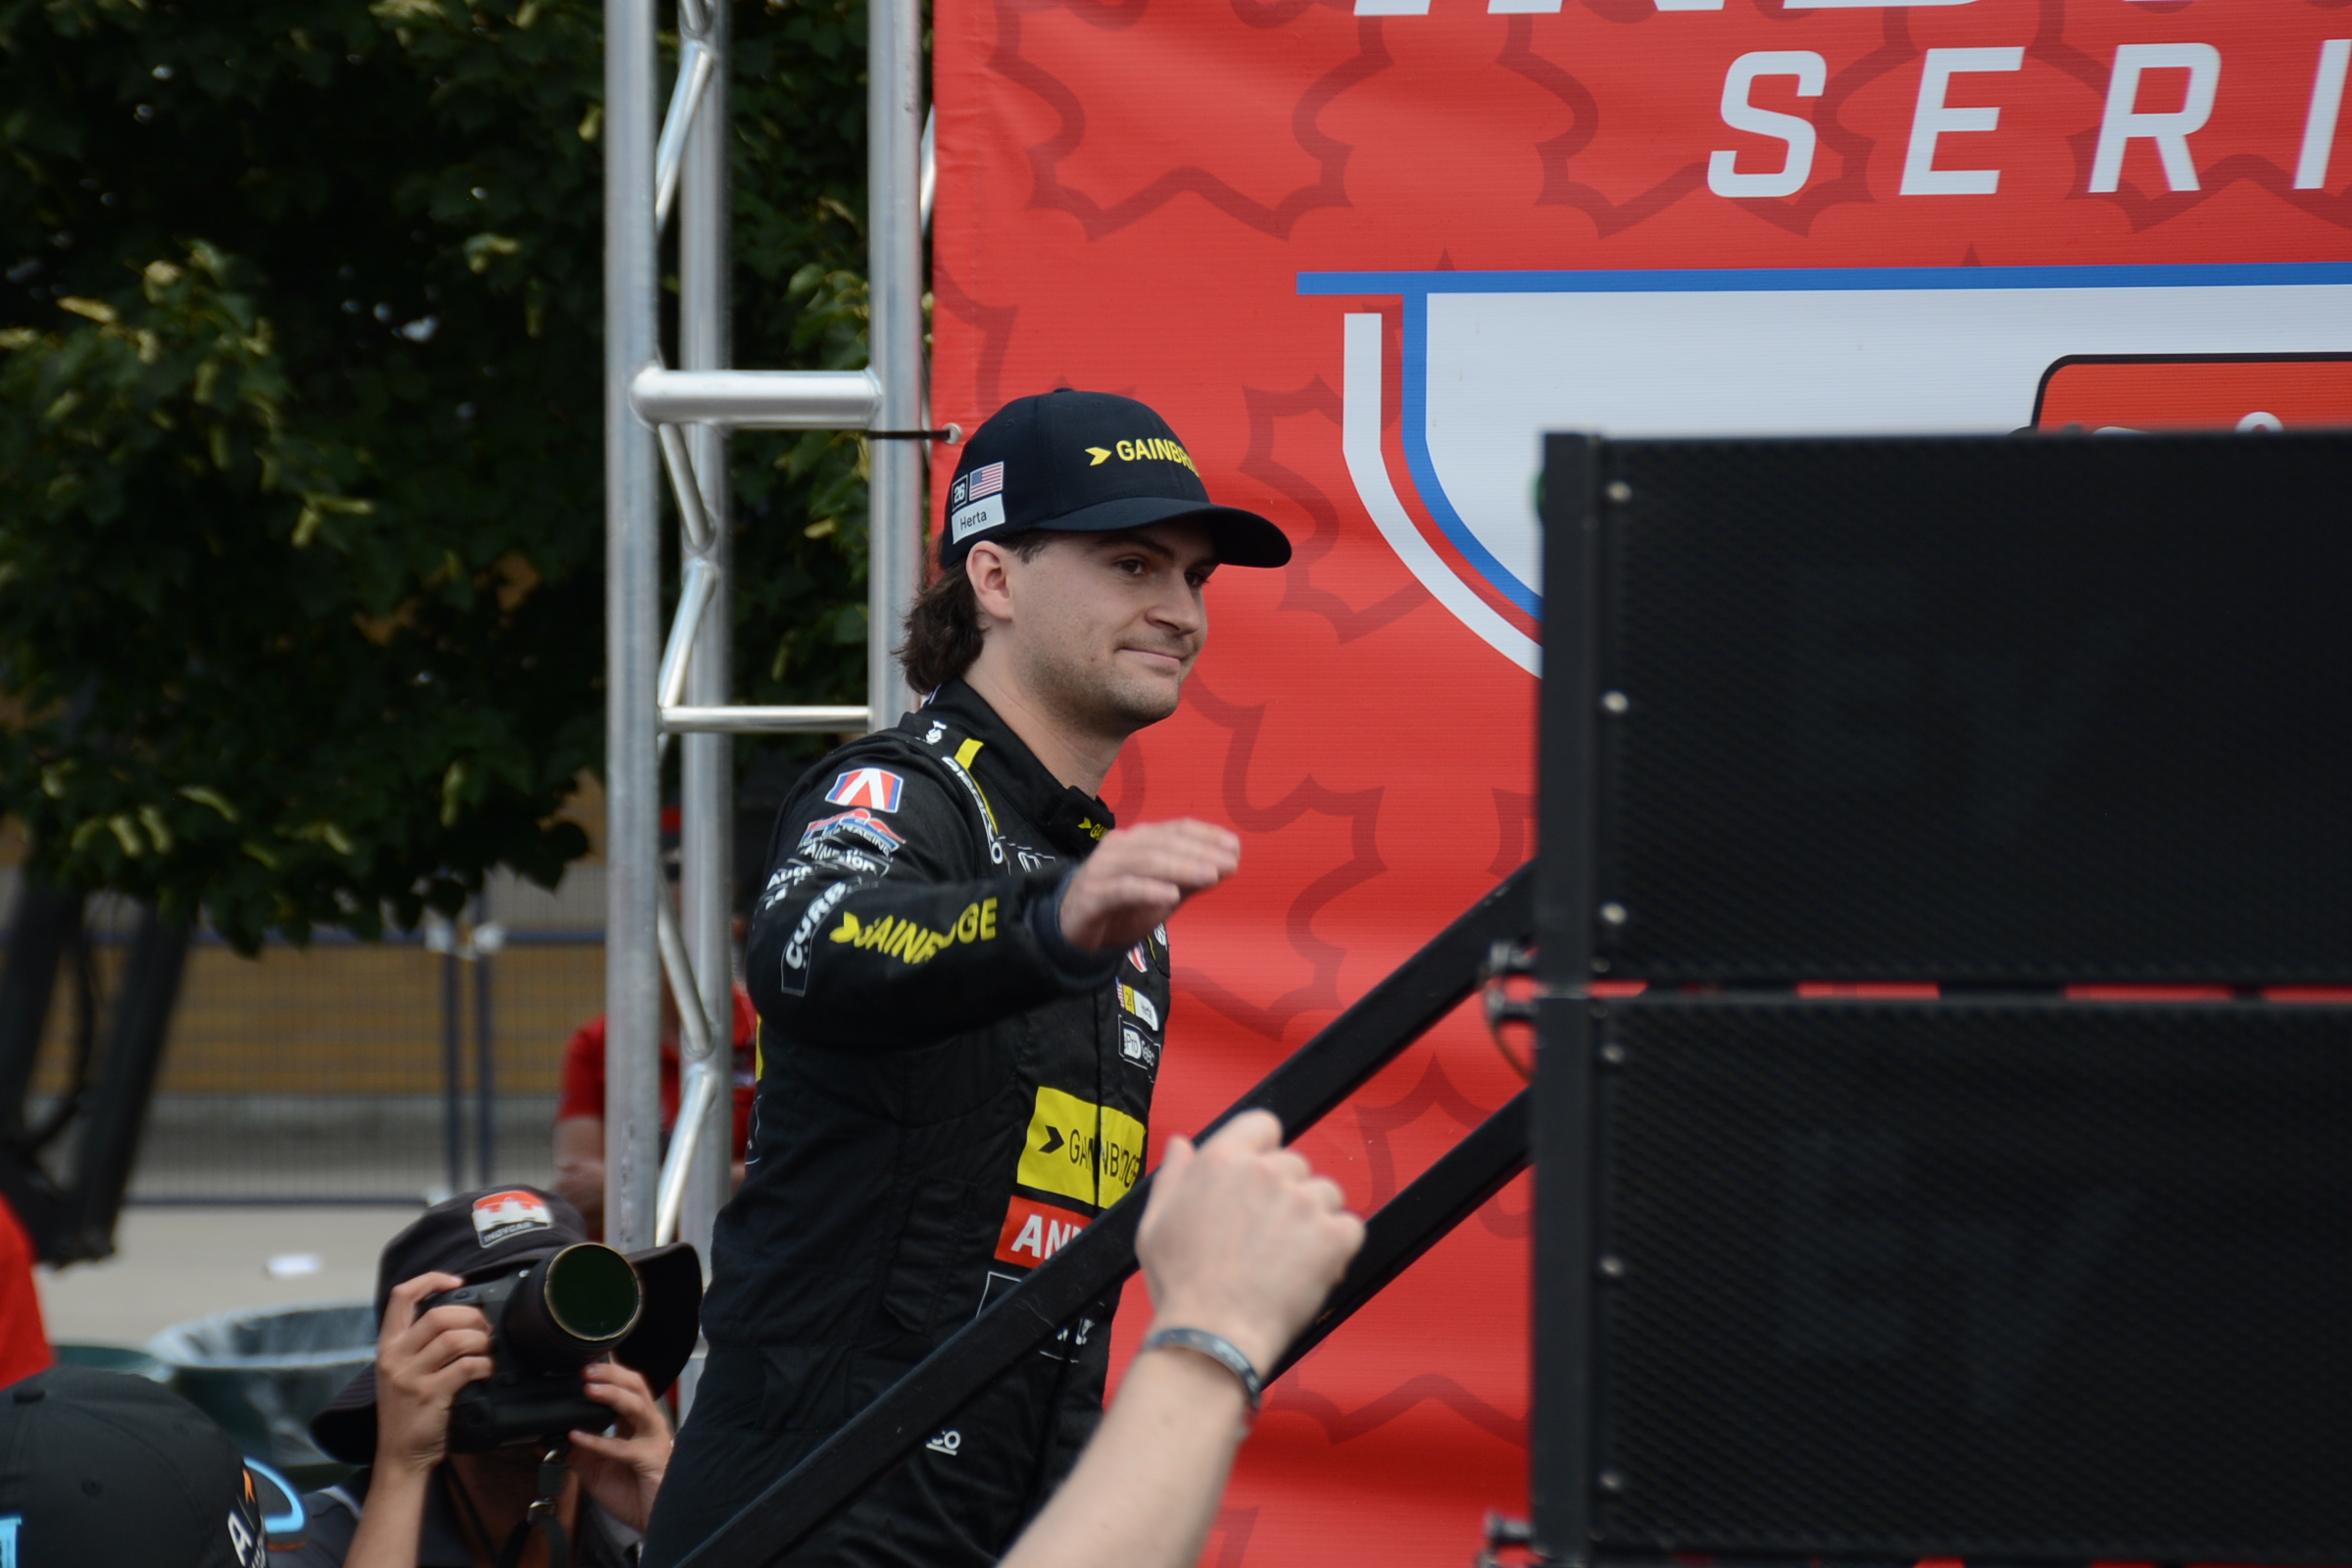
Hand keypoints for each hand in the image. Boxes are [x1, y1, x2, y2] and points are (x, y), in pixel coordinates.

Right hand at [370, 1272, 493, 1477]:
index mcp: (388, 1347)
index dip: (430, 1280)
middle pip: (438, 1316)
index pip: (401, 1297)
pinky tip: (488, 1370)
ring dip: (481, 1341)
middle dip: (471, 1317)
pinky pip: (465, 1367)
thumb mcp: (401, 1372)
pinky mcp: (428, 1396)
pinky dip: (484, 1364)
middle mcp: (394, 1358)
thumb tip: (460, 1316)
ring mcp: (410, 1377)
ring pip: (453, 1339)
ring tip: (490, 1350)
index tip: (456, 1281)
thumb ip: (419, 1345)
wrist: (401, 1457)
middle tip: (487, 1328)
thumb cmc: (409, 1412)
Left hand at [568, 1361, 672, 1532]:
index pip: (626, 1387)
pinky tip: (577, 1436)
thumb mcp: (597, 1471)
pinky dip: (597, 1440)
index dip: (609, 1373)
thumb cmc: (633, 1495)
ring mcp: (652, 1440)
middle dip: (612, 1373)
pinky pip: (621, 1447)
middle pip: (636, 1385)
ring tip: (589, 1388)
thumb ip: (577, 1453)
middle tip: (585, 1369)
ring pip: (636, 1405)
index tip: (584, 1364)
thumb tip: (549, 1441)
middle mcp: (647, 1426)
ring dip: (612, 1394)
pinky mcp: (649, 1459)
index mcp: (636, 1424)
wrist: (654, 1521)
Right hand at [1059, 820, 1239, 951]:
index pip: (1175, 830)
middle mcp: (1119, 847)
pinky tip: (1172, 896)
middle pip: (1164, 843)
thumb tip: (1228, 864)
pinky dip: (1149, 890)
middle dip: (1200, 852)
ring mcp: (1103, 869)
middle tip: (1229, 863)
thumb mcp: (1163, 894)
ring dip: (1181, 867)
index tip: (1235, 847)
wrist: (1074, 933)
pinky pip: (1123, 889)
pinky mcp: (1091, 895)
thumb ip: (1191, 879)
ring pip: (1145, 861)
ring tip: (1210, 875)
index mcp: (1138, 841)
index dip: (1206, 835)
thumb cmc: (1122, 908)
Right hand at [1135, 1110, 1363, 1375]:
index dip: (1264, 1150)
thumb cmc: (1183, 1287)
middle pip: (1296, 1166)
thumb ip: (1174, 1176)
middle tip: (1266, 1239)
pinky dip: (1338, 1250)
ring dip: (1315, 1222)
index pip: (1263, 1125)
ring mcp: (1303, 1201)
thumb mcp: (1155, 1224)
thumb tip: (1182, 1146)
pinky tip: (1309, 1271)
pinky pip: (1350, 1228)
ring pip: (1326, 1195)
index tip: (1262, 1180)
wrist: (1213, 1336)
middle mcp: (1266, 1172)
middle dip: (1288, 1197)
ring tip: (1286, 1260)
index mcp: (1222, 1160)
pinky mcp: (1333, 1234)